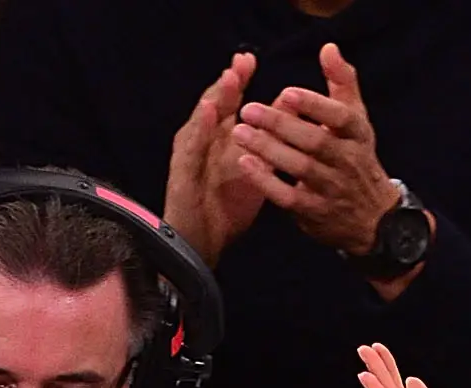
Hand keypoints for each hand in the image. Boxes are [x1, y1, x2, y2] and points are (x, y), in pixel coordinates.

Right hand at [163, 53, 264, 266]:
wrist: (202, 243)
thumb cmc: (225, 210)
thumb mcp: (253, 176)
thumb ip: (265, 150)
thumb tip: (287, 126)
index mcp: (220, 144)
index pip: (229, 108)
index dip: (238, 84)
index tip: (250, 60)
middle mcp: (203, 145)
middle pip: (215, 107)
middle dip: (229, 83)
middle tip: (244, 60)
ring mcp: (191, 157)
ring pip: (203, 122)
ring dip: (216, 98)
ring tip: (230, 78)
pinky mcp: (183, 174)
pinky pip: (192, 149)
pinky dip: (200, 128)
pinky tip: (209, 113)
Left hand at [232, 43, 400, 261]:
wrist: (375, 220)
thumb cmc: (356, 159)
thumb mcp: (357, 122)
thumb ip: (342, 83)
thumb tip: (328, 48)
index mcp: (358, 136)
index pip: (342, 119)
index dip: (316, 106)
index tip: (287, 93)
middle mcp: (348, 163)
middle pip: (316, 143)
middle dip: (281, 125)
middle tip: (248, 109)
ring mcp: (333, 190)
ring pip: (301, 169)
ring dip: (269, 150)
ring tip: (240, 132)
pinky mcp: (316, 212)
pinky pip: (290, 197)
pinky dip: (267, 182)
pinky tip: (246, 164)